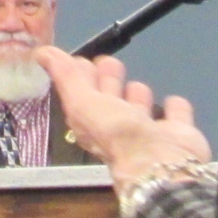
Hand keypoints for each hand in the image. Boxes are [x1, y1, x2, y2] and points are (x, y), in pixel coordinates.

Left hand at [35, 48, 213, 200]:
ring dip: (138, 96)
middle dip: (108, 80)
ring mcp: (148, 132)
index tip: (80, 58)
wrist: (161, 164)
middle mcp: (118, 128)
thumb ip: (65, 77)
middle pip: (111, 98)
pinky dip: (173, 109)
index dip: (80, 76)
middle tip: (108, 62)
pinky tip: (171, 102)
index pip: (83, 94)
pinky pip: (175, 115)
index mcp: (92, 122)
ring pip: (140, 107)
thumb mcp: (83, 103)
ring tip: (135, 85)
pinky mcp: (177, 133)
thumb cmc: (118, 135)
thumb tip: (40, 53)